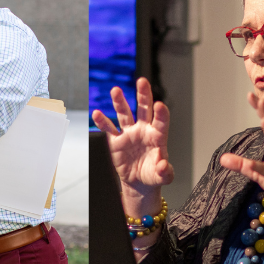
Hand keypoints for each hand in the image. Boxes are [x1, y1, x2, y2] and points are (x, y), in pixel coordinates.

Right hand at [92, 78, 174, 199]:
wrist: (139, 181)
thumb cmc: (154, 175)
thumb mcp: (163, 177)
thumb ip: (165, 172)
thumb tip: (164, 165)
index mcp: (157, 137)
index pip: (161, 122)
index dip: (161, 113)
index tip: (160, 105)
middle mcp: (143, 131)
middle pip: (144, 109)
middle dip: (143, 95)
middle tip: (142, 81)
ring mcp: (129, 134)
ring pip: (124, 114)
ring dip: (120, 102)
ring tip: (116, 91)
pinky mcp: (116, 141)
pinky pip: (109, 129)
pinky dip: (102, 122)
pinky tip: (97, 114)